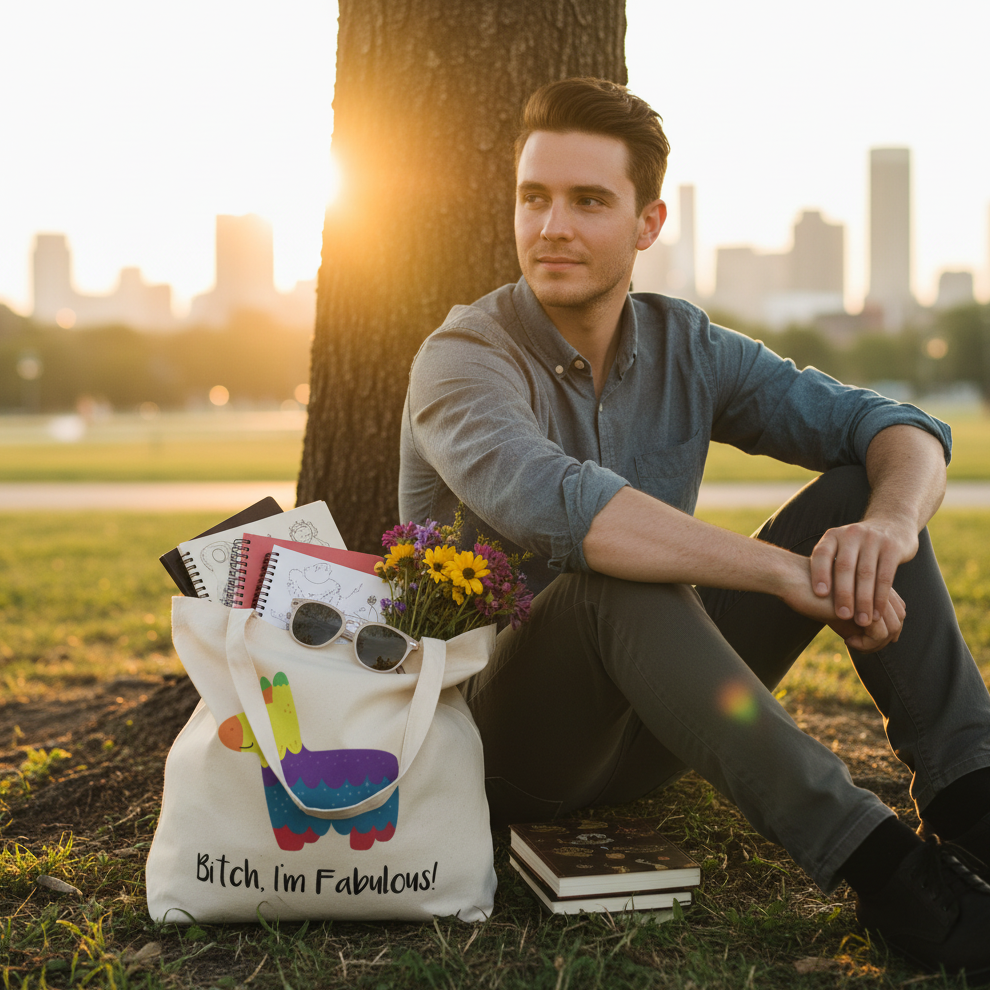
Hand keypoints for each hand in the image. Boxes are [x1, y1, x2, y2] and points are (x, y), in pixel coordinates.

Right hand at [779, 553, 905, 653]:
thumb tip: (872, 642)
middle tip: (857, 645)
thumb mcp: (838, 610)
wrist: (792, 579)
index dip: (886, 631)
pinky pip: (878, 633)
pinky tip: (846, 641)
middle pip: (897, 620)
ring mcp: (871, 594)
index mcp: (872, 583)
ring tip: (851, 643)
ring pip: (891, 628)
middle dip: (882, 640)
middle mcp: (876, 586)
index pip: (896, 611)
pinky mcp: (863, 604)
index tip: (861, 639)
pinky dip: (866, 644)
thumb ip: (857, 621)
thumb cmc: (811, 593)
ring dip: (874, 644)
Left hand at [808, 516, 917, 632]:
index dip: (819, 573)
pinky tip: (877, 613)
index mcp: (833, 536)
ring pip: (866, 574)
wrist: (891, 526)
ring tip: (862, 621)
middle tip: (842, 616)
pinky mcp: (892, 548)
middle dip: (843, 594)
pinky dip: (881, 597)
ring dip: (864, 600)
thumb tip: (799, 592)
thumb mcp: (839, 549)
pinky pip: (885, 576)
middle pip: (844, 566)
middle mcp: (851, 534)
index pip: (822, 554)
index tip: (819, 594)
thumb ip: (826, 566)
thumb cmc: (856, 548)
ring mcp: (873, 539)